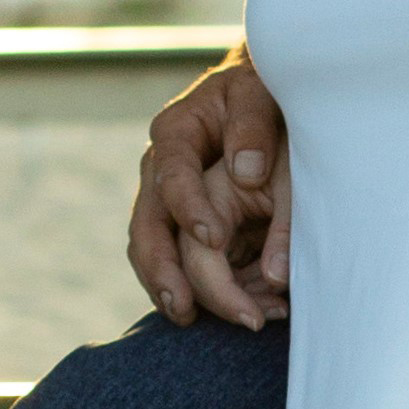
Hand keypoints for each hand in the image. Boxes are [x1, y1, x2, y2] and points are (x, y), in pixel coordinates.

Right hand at [127, 56, 289, 330]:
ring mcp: (162, 195)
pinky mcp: (176, 218)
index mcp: (177, 131)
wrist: (256, 92)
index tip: (214, 238)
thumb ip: (254, 131)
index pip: (173, 174)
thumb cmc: (261, 92)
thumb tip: (246, 173)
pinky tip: (193, 312)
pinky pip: (166, 254)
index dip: (190, 208)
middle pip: (147, 221)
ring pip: (148, 244)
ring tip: (184, 316)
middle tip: (185, 303)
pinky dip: (176, 283)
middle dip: (162, 266)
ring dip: (162, 283)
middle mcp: (159, 165)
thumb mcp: (260, 98)